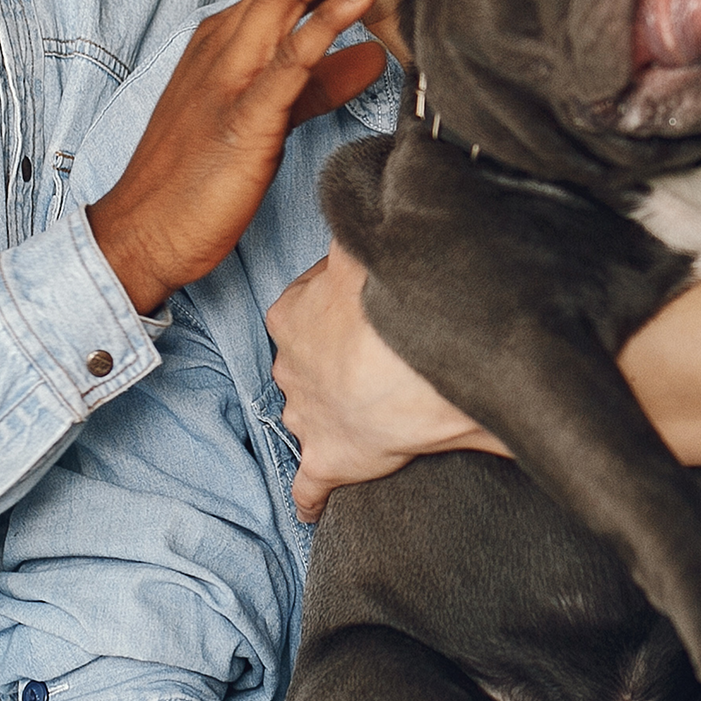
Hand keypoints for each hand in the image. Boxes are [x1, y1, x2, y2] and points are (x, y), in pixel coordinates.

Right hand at [89, 0, 412, 313]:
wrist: (143, 233)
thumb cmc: (197, 179)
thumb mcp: (267, 116)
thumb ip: (319, 82)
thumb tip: (374, 58)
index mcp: (228, 38)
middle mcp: (226, 42)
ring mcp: (230, 75)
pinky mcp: (242, 117)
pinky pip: (287, 59)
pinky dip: (326, 23)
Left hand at [267, 239, 508, 519]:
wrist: (411, 364)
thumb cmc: (392, 299)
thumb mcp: (368, 244)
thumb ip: (360, 224)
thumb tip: (364, 194)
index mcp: (293, 314)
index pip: (305, 305)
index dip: (336, 307)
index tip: (366, 308)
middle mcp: (289, 365)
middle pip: (303, 361)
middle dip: (332, 362)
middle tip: (379, 358)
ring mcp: (305, 416)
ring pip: (305, 415)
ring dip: (330, 416)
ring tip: (370, 415)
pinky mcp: (327, 462)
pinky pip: (309, 485)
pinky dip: (312, 496)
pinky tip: (315, 507)